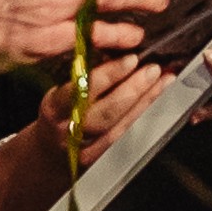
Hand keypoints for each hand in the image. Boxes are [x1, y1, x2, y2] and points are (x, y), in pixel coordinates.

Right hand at [36, 51, 169, 168]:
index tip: (131, 59)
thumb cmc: (57, 112)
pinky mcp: (100, 159)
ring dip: (145, 102)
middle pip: (106, 112)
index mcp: (54, 109)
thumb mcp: (59, 90)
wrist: (48, 151)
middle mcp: (69, 131)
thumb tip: (116, 51)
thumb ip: (82, 75)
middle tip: (153, 69)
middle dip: (134, 89)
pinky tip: (154, 100)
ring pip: (120, 126)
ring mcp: (85, 149)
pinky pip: (125, 136)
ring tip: (163, 81)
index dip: (109, 75)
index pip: (83, 90)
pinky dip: (142, 116)